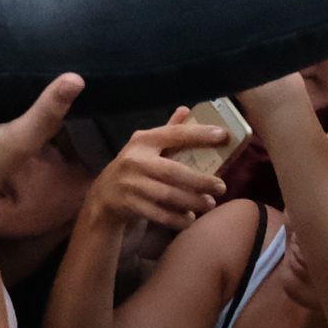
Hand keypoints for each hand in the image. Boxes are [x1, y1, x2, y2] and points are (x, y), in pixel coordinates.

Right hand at [86, 109, 232, 231]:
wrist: (104, 195)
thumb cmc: (135, 167)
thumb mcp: (147, 147)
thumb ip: (168, 132)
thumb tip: (187, 109)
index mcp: (143, 141)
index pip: (174, 134)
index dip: (199, 134)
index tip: (223, 135)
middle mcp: (135, 160)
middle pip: (173, 171)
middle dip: (200, 180)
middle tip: (222, 187)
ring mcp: (130, 184)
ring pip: (167, 195)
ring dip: (192, 201)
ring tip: (210, 204)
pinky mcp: (128, 204)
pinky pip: (158, 214)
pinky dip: (176, 218)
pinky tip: (190, 219)